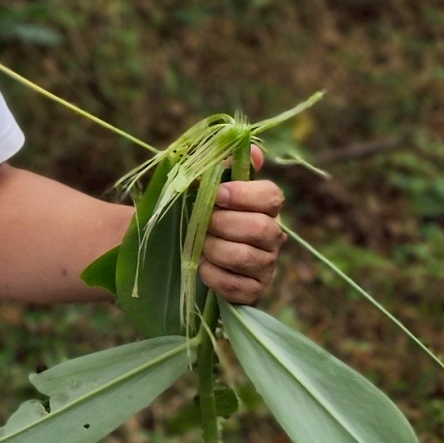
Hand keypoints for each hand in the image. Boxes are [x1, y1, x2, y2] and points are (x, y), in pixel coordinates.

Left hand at [200, 152, 283, 305]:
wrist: (170, 251)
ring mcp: (266, 266)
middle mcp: (272, 236)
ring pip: (247, 257)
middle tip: (201, 223)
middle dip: (222, 224)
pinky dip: (213, 276)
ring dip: (214, 249)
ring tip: (198, 246)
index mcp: (263, 207)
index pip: (272, 196)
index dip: (244, 195)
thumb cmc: (190, 214)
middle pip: (261, 228)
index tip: (216, 194)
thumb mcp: (198, 186)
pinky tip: (202, 267)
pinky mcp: (253, 291)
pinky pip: (237, 286)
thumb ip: (221, 167)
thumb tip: (255, 151)